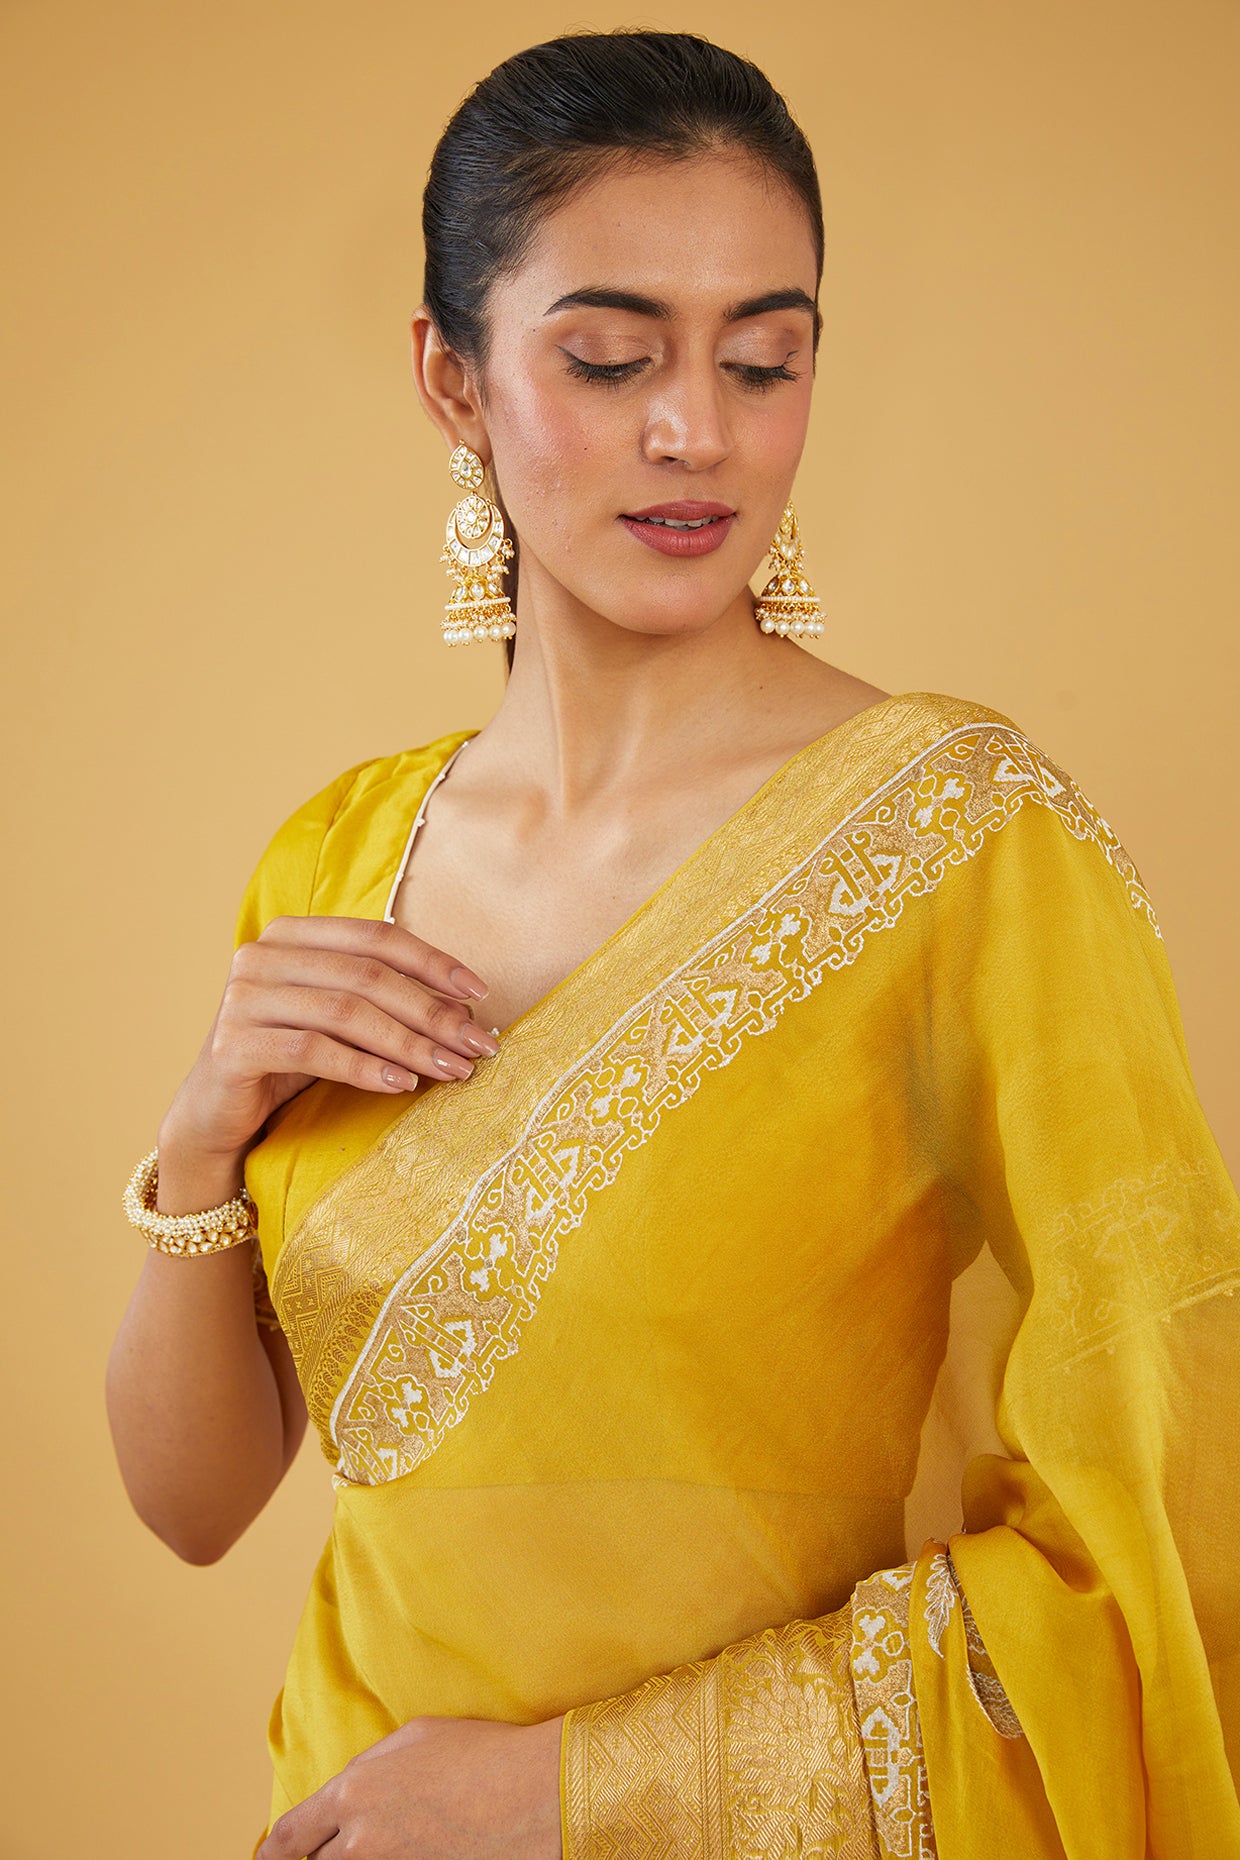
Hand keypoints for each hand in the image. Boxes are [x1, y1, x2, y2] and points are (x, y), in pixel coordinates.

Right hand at [159, 916, 497, 1163]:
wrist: (217, 1114)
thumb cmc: (289, 1060)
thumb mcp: (340, 1021)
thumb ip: (386, 1002)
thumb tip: (469, 1012)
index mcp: (291, 934)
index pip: (375, 937)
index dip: (432, 962)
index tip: (480, 994)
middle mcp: (261, 955)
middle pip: (366, 976)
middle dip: (431, 1012)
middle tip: (478, 1046)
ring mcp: (242, 998)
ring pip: (345, 1013)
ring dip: (408, 1043)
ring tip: (451, 1070)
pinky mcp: (232, 1045)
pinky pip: (313, 1051)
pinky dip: (365, 1068)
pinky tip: (401, 1085)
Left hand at [257, 1713, 564, 1859]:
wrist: (532, 1794)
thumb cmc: (479, 1754)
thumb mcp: (414, 1737)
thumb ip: (370, 1765)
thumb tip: (352, 1786)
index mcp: (352, 1793)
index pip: (291, 1835)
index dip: (274, 1852)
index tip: (268, 1858)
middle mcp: (361, 1841)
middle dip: (320, 1857)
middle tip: (328, 1851)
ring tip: (380, 1846)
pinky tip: (409, 1852)